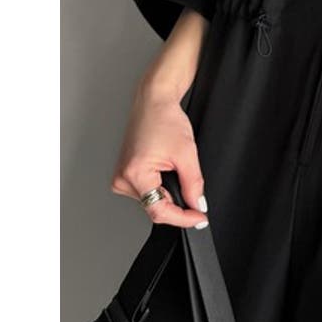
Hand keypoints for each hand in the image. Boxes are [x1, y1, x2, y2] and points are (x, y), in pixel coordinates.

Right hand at [109, 81, 209, 228]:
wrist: (154, 102)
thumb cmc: (165, 119)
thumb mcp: (186, 154)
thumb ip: (194, 184)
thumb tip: (198, 206)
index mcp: (134, 174)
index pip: (159, 210)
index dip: (182, 218)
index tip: (199, 219)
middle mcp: (122, 179)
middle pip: (155, 207)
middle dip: (178, 204)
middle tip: (196, 198)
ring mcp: (122, 177)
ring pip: (151, 200)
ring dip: (169, 194)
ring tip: (175, 170)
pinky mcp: (125, 174)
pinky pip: (146, 191)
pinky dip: (161, 187)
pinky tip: (166, 171)